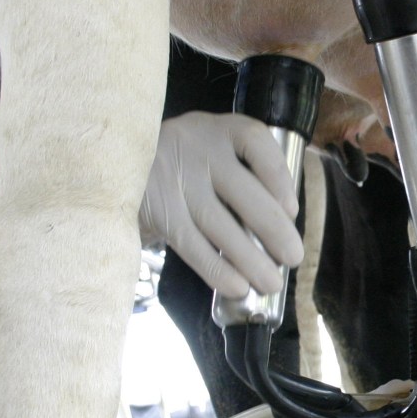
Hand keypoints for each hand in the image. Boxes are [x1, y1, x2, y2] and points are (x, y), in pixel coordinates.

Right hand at [139, 112, 303, 296]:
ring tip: (271, 283)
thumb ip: (248, 176)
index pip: (256, 143)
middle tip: (293, 257)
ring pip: (217, 223)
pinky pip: (191, 244)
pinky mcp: (155, 209)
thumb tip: (283, 226)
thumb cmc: (191, 166)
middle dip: (273, 229)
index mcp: (221, 130)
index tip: (291, 210)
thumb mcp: (218, 153)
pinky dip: (217, 269)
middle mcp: (197, 148)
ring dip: (249, 259)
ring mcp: (172, 178)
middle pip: (242, 191)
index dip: (279, 178)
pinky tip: (238, 287)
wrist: (123, 166)